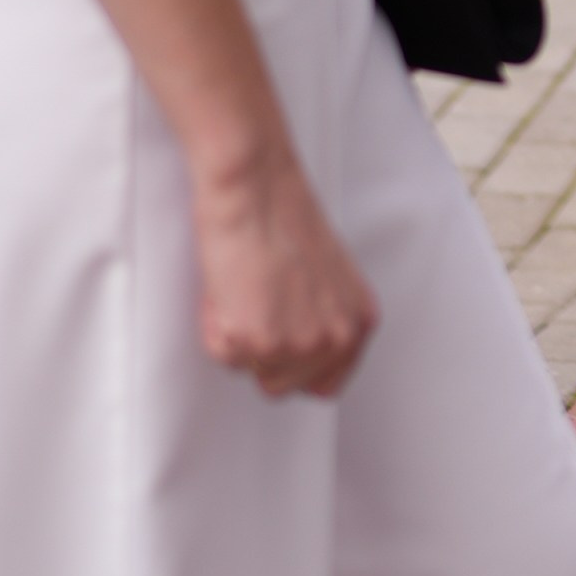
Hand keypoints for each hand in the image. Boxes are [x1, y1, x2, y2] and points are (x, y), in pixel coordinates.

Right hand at [192, 140, 378, 399]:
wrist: (258, 189)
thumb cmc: (283, 218)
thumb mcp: (327, 278)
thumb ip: (323, 320)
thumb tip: (300, 350)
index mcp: (359, 322)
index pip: (325, 386)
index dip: (291, 367)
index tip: (278, 340)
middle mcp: (336, 338)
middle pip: (280, 385)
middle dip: (260, 350)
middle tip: (258, 299)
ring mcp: (298, 343)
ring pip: (248, 370)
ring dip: (237, 334)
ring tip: (246, 287)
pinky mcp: (257, 340)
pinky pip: (222, 353)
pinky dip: (216, 322)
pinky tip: (231, 284)